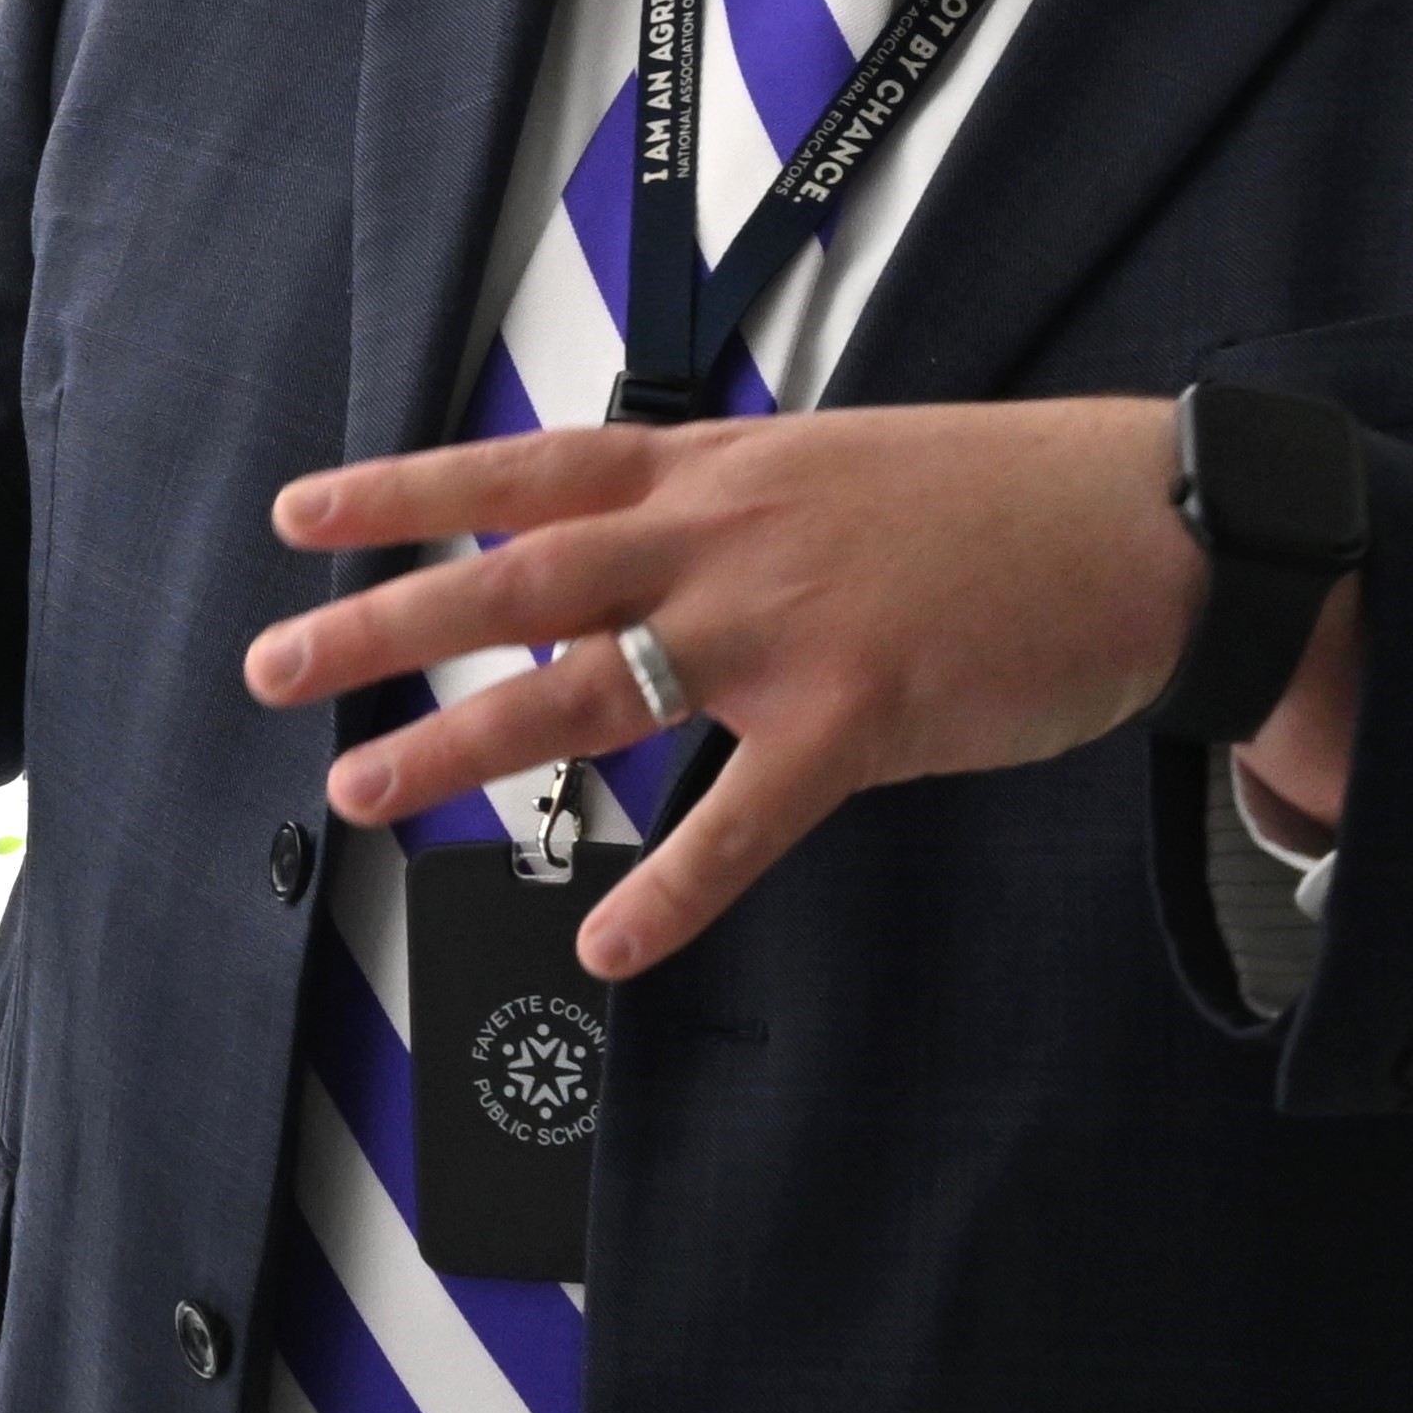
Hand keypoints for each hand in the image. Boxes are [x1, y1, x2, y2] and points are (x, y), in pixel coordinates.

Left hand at [239, 398, 1332, 976]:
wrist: (1141, 525)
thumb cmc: (983, 503)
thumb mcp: (823, 465)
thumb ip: (715, 507)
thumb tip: (624, 546)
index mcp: (712, 473)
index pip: (525, 473)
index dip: (406, 491)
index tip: (300, 513)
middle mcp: (721, 541)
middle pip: (513, 583)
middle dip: (382, 627)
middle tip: (271, 668)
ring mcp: (781, 630)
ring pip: (585, 697)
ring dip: (462, 749)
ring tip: (361, 793)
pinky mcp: (856, 719)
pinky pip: (736, 823)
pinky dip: (665, 893)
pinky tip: (600, 947)